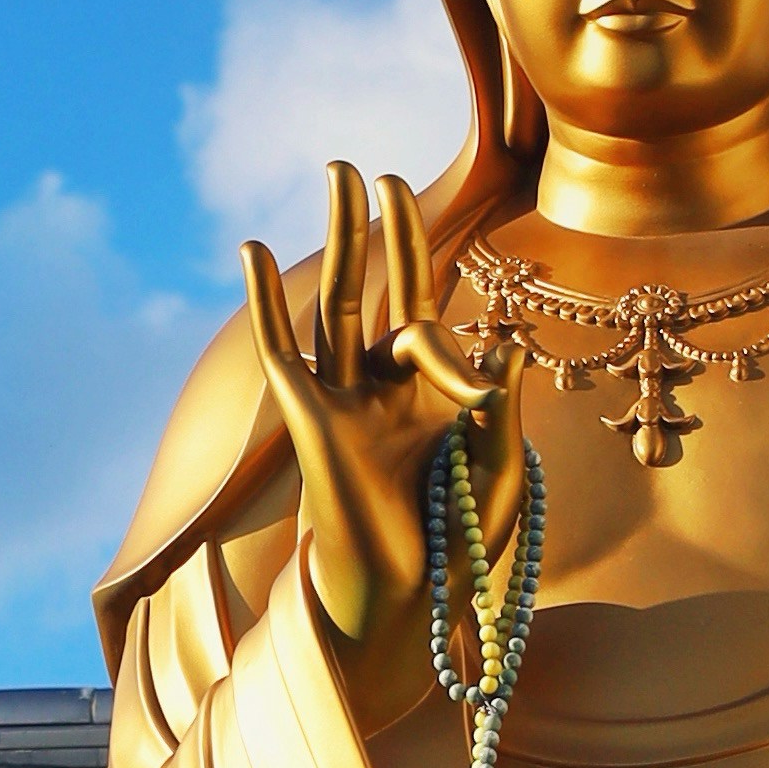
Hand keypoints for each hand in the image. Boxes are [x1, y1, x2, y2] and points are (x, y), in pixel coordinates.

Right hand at [243, 165, 519, 697]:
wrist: (412, 600)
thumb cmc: (460, 548)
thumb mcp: (500, 468)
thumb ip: (503, 406)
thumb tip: (512, 345)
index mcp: (433, 395)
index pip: (425, 307)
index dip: (418, 253)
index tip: (406, 198)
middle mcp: (386, 387)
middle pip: (378, 288)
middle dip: (375, 227)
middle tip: (366, 167)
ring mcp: (346, 400)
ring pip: (337, 303)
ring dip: (337, 240)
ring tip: (332, 174)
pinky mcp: (310, 421)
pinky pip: (285, 351)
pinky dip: (267, 301)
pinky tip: (255, 249)